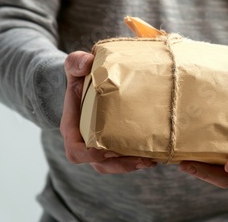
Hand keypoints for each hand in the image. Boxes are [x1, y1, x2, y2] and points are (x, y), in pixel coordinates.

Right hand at [60, 51, 155, 173]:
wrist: (88, 79)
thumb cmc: (80, 75)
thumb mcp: (75, 65)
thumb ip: (76, 62)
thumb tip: (86, 63)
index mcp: (73, 128)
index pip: (76, 151)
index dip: (90, 155)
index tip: (106, 151)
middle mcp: (85, 141)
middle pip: (99, 164)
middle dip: (120, 165)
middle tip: (141, 160)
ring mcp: (99, 144)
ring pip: (112, 166)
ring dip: (131, 165)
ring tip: (151, 160)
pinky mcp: (112, 143)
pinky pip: (122, 159)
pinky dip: (137, 159)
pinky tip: (154, 154)